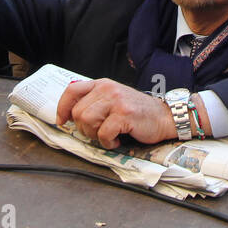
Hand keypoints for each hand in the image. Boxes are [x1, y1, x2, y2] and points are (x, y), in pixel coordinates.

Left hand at [56, 79, 176, 148]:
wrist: (164, 117)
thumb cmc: (137, 113)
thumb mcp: (113, 100)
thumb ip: (95, 103)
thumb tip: (70, 116)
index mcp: (102, 84)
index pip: (72, 90)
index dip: (62, 107)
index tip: (62, 121)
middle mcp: (108, 89)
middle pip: (78, 112)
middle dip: (84, 128)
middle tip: (98, 133)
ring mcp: (116, 101)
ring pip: (87, 122)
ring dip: (95, 135)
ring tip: (108, 135)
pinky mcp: (124, 114)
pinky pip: (103, 133)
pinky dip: (108, 142)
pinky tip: (117, 139)